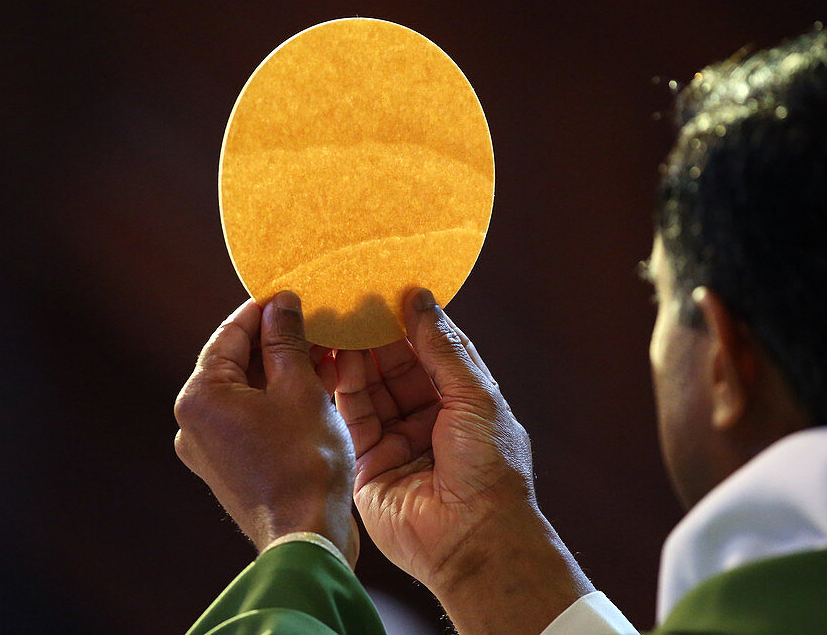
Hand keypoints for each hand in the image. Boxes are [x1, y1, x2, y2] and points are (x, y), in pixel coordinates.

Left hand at [174, 292, 358, 564]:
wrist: (306, 535)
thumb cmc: (304, 461)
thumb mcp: (300, 388)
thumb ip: (286, 340)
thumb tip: (281, 302)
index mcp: (200, 397)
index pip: (230, 333)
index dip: (265, 309)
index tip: (294, 293)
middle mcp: (194, 422)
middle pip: (237, 361)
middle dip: (278, 340)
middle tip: (317, 320)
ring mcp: (209, 447)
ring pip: (248, 390)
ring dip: (284, 369)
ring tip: (326, 349)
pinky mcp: (230, 466)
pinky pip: (253, 417)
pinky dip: (280, 399)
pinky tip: (318, 384)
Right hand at [332, 288, 592, 632]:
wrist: (472, 538)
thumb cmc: (490, 466)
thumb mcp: (473, 395)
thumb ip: (441, 348)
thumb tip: (420, 298)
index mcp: (466, 402)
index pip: (435, 350)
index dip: (415, 321)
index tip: (392, 289)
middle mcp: (431, 419)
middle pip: (399, 366)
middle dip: (380, 335)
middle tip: (356, 299)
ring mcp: (399, 440)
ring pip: (373, 388)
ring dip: (358, 355)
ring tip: (341, 319)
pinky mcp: (369, 461)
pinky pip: (354, 416)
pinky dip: (344, 385)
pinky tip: (336, 355)